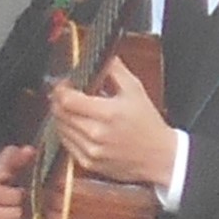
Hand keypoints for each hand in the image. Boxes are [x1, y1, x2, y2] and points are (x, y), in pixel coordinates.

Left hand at [49, 61, 181, 191]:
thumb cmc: (148, 124)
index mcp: (108, 113)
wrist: (160, 157)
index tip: (64, 84)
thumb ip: (115, 70)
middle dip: (58, 101)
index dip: (61, 89)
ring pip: (60, 128)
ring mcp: (91, 150)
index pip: (68, 100)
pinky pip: (66, 144)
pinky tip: (77, 126)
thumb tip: (102, 56)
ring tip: (73, 109)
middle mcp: (96, 133)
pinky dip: (67, 132)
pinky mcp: (88, 162)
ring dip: (61, 116)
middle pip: (60, 113)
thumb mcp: (136, 91)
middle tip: (64, 94)